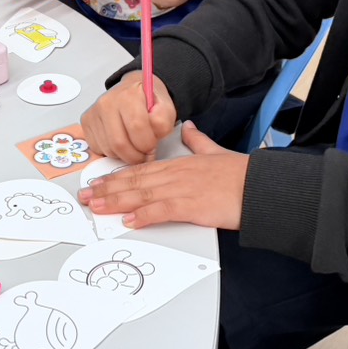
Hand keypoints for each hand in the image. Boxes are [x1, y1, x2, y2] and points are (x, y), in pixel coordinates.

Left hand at [79, 122, 247, 229]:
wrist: (260, 186)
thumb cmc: (242, 174)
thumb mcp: (216, 151)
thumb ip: (199, 141)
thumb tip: (189, 128)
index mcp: (179, 163)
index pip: (140, 169)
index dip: (116, 176)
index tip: (99, 182)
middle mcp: (176, 174)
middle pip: (134, 181)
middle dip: (107, 189)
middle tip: (87, 196)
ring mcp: (182, 190)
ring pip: (141, 195)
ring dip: (116, 201)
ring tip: (97, 207)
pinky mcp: (191, 206)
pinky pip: (161, 211)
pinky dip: (143, 216)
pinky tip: (129, 220)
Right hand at [80, 70, 177, 164]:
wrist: (132, 90)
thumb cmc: (148, 101)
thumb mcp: (165, 108)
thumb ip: (163, 122)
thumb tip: (152, 136)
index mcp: (129, 95)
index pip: (137, 127)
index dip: (148, 144)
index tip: (153, 146)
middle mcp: (107, 102)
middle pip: (119, 143)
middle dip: (135, 156)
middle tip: (144, 154)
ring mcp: (94, 113)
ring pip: (109, 149)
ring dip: (124, 156)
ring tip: (133, 146)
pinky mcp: (86, 122)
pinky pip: (99, 149)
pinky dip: (112, 152)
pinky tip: (121, 142)